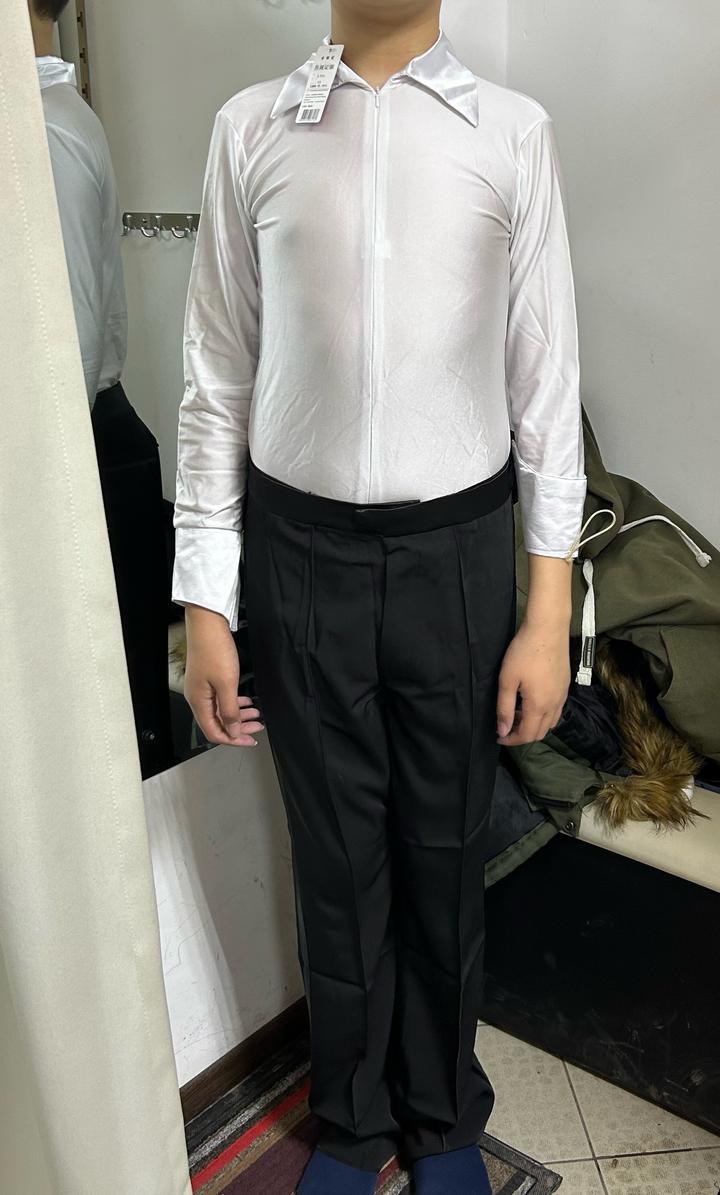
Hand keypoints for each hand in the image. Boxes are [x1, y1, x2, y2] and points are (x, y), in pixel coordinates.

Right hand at [182, 605, 264, 746]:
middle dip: (238, 728)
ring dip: (238, 715)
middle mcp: (197, 698)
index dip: (232, 739)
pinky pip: (221, 698)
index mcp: (198, 702)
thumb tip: (232, 732)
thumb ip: (229, 710)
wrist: (207, 624)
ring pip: (221, 710)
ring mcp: (202, 688)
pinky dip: (234, 703)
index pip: (213, 732)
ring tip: (256, 714)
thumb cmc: (215, 650)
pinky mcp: (208, 679)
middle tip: (258, 727)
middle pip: (217, 723)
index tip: (250, 740)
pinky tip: (246, 701)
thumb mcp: (226, 684)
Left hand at [495, 618, 569, 746]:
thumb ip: (504, 708)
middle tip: (506, 727)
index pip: (527, 734)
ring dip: (534, 726)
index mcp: (539, 705)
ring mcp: (563, 695)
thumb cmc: (524, 652)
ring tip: (518, 716)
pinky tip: (532, 704)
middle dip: (523, 735)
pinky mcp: (566, 686)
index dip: (512, 740)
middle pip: (540, 732)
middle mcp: (555, 704)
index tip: (499, 737)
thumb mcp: (507, 680)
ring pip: (551, 723)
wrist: (548, 629)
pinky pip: (557, 711)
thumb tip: (503, 731)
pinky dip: (544, 716)